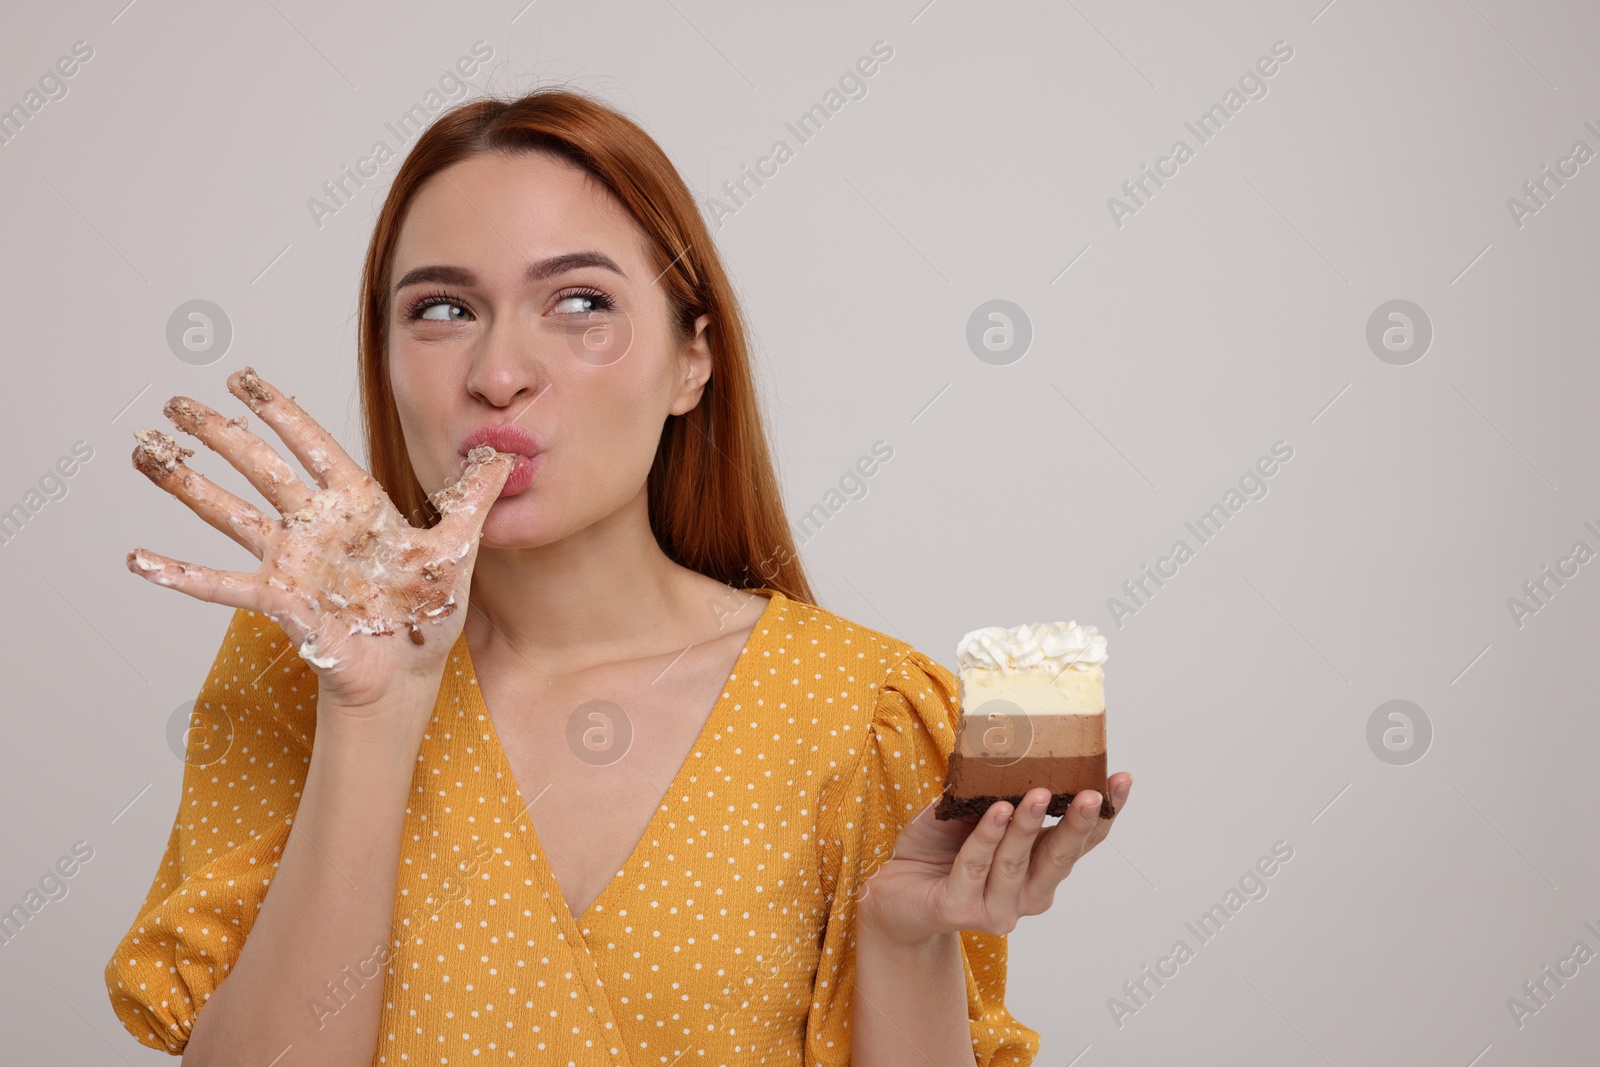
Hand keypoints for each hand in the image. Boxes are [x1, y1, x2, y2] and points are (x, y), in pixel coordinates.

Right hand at [127, 366, 512, 713]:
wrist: (411, 672)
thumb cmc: (429, 612)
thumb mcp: (460, 544)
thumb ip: (477, 495)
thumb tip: (508, 450)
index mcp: (355, 504)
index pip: (311, 444)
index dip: (278, 410)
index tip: (245, 378)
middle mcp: (315, 525)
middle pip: (259, 468)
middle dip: (218, 434)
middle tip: (175, 403)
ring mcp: (292, 561)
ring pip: (230, 513)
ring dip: (187, 485)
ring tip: (145, 456)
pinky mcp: (281, 601)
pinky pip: (224, 585)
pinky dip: (181, 574)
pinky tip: (141, 560)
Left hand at [853, 773, 1131, 947]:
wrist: (894, 889)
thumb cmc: (940, 847)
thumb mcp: (974, 812)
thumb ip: (999, 793)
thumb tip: (1018, 746)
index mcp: (1039, 867)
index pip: (1081, 843)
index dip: (1104, 813)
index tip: (1120, 779)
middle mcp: (1027, 893)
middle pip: (1060, 857)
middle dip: (1078, 823)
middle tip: (1093, 793)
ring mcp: (996, 908)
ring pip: (1017, 862)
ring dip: (1027, 825)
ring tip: (1038, 792)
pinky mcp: (960, 910)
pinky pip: (975, 866)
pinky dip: (987, 836)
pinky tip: (995, 810)